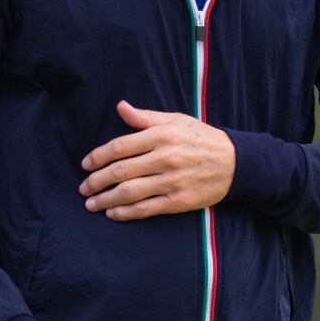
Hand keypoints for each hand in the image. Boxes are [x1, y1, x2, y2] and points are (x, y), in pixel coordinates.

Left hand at [79, 100, 235, 220]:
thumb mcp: (176, 120)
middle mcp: (164, 158)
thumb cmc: (202, 139)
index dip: (98, 157)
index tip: (85, 165)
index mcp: (161, 136)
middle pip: (120, 171)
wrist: (235, 163)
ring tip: (91, 204)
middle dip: (96, 181)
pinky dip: (125, 213)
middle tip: (83, 188)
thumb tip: (121, 107)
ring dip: (105, 200)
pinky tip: (112, 213)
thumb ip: (145, 117)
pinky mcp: (178, 201)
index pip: (120, 147)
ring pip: (129, 192)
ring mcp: (171, 181)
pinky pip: (145, 209)